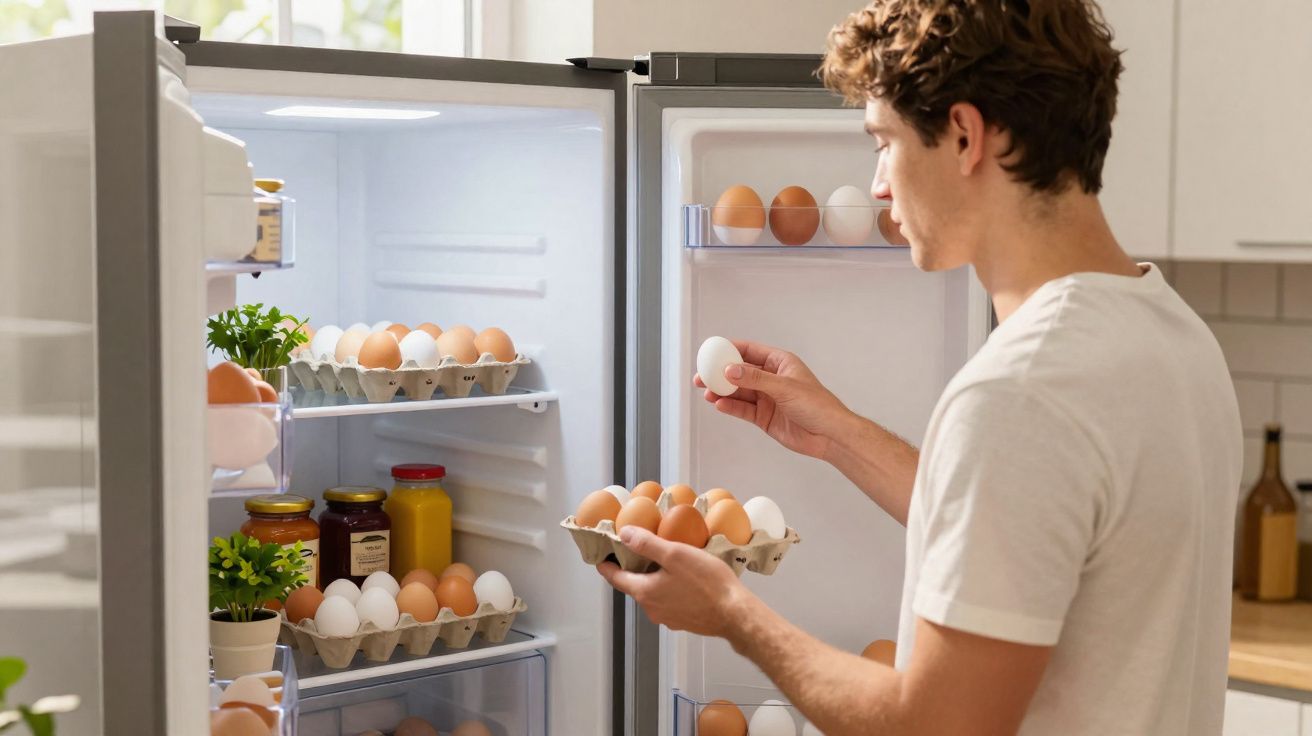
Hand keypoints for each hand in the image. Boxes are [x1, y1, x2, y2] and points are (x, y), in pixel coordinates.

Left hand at [597, 527, 749, 638]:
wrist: (735, 613)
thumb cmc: (706, 583)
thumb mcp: (675, 555)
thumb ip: (647, 544)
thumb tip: (624, 534)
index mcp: (644, 592)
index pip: (615, 578)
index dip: (606, 565)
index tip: (601, 555)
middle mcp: (651, 609)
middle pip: (634, 585)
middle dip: (633, 568)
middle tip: (638, 548)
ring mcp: (667, 618)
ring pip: (652, 593)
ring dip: (653, 578)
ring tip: (664, 560)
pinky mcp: (683, 621)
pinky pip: (668, 601)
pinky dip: (668, 588)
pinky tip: (683, 578)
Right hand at [695, 340, 850, 459]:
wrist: (829, 435)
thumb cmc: (817, 405)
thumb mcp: (784, 387)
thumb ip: (755, 379)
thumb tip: (730, 370)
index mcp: (780, 363)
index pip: (750, 351)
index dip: (730, 350)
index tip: (711, 352)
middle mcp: (771, 379)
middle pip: (739, 372)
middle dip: (720, 374)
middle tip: (702, 376)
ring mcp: (767, 398)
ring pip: (739, 392)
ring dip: (722, 392)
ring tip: (708, 393)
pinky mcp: (764, 417)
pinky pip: (743, 409)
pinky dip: (731, 407)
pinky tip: (720, 405)